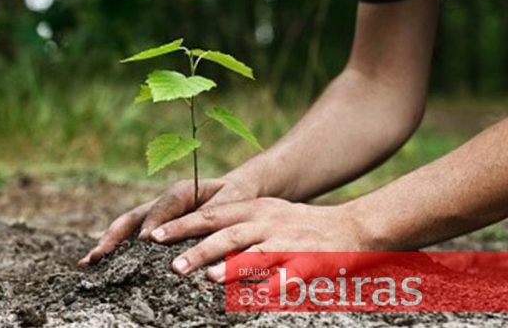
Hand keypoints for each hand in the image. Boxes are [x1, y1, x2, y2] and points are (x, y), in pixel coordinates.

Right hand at [78, 176, 257, 266]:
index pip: (164, 206)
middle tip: (99, 255)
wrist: (235, 191)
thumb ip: (213, 212)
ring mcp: (155, 214)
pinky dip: (116, 249)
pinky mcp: (154, 226)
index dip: (154, 222)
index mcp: (182, 191)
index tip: (145, 241)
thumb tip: (194, 229)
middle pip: (133, 217)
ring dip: (108, 243)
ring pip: (127, 227)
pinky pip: (132, 236)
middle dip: (114, 236)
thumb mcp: (231, 201)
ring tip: (88, 262)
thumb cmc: (235, 197)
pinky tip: (101, 265)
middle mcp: (162, 202)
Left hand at [146, 197, 371, 282]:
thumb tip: (195, 238)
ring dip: (232, 266)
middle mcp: (268, 222)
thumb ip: (234, 224)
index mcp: (255, 209)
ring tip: (208, 278)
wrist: (354, 226)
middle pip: (228, 234)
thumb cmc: (301, 225)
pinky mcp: (310, 262)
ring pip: (256, 254)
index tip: (153, 236)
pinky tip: (260, 298)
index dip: (181, 225)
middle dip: (198, 249)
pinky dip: (275, 288)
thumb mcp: (267, 214)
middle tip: (173, 265)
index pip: (211, 215)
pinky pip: (291, 277)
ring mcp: (289, 242)